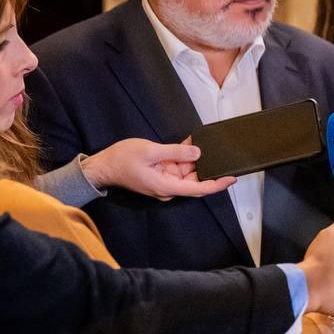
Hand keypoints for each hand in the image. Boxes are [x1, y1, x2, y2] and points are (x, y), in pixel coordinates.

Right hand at [81, 137, 235, 200]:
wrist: (102, 167)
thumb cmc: (121, 160)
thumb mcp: (150, 151)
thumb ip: (175, 152)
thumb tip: (196, 152)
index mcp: (166, 186)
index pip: (198, 188)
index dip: (217, 184)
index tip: (231, 179)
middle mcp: (167, 188)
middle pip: (194, 180)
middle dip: (205, 167)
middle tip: (218, 153)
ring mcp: (163, 182)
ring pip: (186, 173)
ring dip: (192, 160)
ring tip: (200, 144)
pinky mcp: (159, 176)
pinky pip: (175, 168)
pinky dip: (182, 158)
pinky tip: (189, 145)